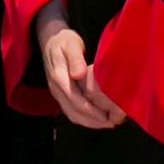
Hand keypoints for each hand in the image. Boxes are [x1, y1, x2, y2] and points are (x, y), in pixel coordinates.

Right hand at [35, 8, 124, 130]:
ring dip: (89, 122)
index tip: (108, 116)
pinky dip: (84, 118)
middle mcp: (56, 88)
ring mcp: (57, 92)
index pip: (76, 101)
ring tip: (108, 123)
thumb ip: (75, 59)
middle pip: (74, 112)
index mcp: (59, 77)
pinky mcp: (60, 94)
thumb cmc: (64, 41)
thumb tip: (78, 75)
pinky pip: (71, 111)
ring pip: (72, 114)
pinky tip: (97, 118)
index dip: (92, 112)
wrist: (50, 40)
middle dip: (93, 121)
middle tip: (113, 123)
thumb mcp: (71, 44)